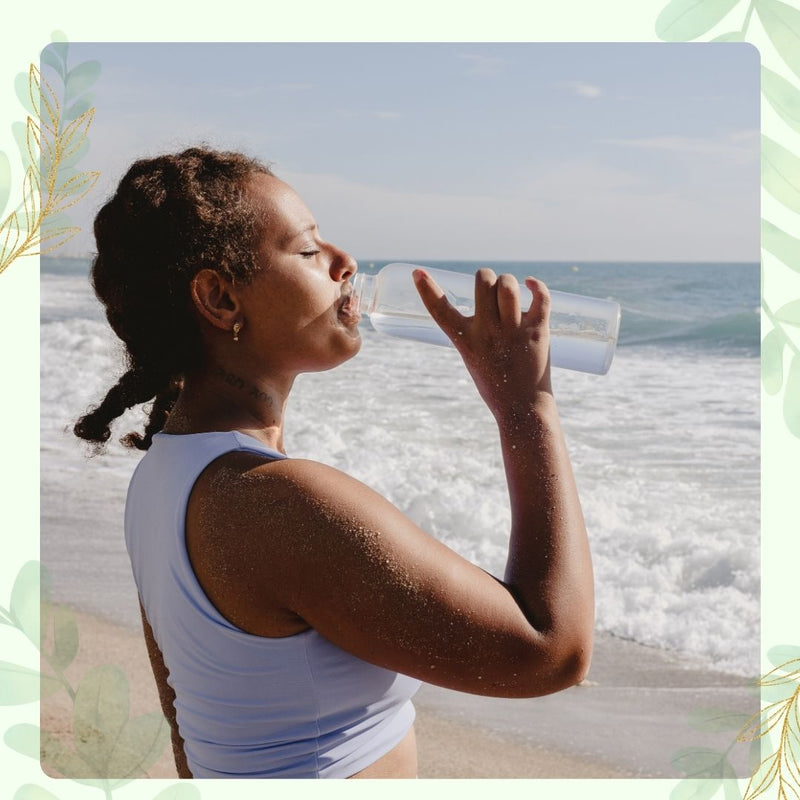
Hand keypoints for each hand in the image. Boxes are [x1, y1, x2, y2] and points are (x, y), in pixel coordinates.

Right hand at [413, 268, 552, 414]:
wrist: (521, 407)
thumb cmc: (494, 381)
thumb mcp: (471, 355)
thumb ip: (473, 328)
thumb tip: (488, 289)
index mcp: (466, 340)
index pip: (440, 310)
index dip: (426, 289)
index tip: (417, 272)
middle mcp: (488, 333)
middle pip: (484, 282)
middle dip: (486, 277)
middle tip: (490, 290)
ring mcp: (513, 331)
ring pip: (509, 285)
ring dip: (508, 282)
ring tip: (509, 292)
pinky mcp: (538, 331)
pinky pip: (541, 297)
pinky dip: (536, 285)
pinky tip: (530, 284)